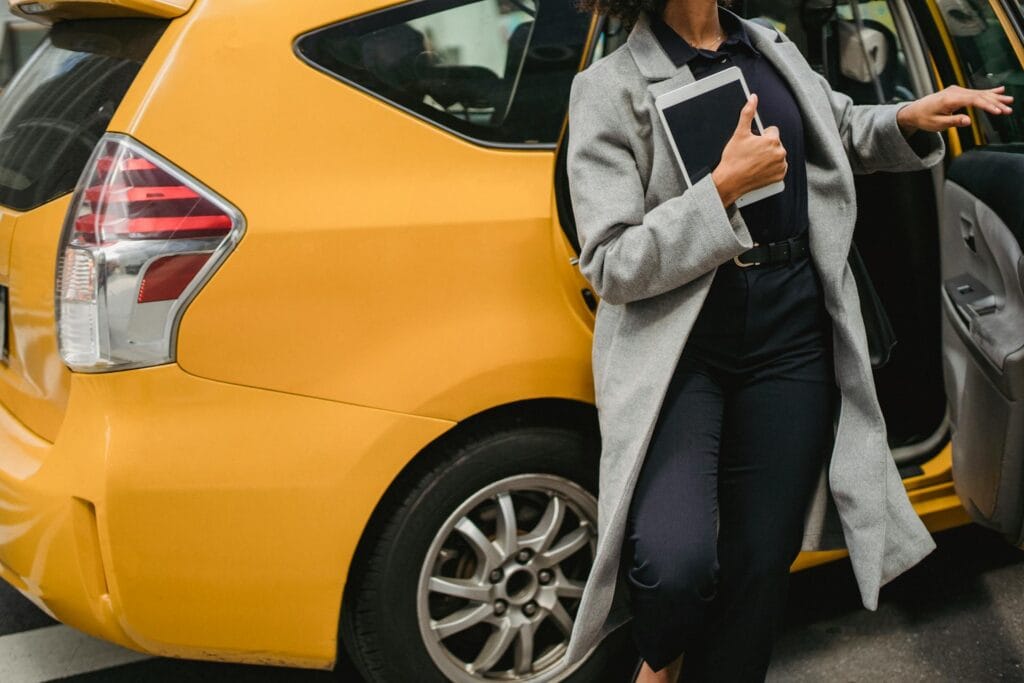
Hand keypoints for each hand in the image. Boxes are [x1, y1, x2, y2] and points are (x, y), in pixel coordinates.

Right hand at [711, 93, 786, 207]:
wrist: (730, 181)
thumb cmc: (733, 159)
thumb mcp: (739, 133)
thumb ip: (748, 113)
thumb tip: (753, 98)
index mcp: (772, 140)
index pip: (772, 132)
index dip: (761, 136)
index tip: (752, 144)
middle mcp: (780, 153)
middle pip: (775, 144)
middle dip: (766, 147)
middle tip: (752, 154)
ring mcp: (780, 166)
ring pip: (777, 155)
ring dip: (769, 157)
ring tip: (755, 162)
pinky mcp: (779, 177)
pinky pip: (779, 168)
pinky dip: (771, 168)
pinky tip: (759, 169)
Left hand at [896, 84, 1013, 134]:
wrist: (914, 111)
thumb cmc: (924, 118)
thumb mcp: (936, 124)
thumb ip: (953, 121)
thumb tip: (968, 121)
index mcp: (950, 99)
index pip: (973, 101)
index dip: (987, 106)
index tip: (998, 112)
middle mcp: (955, 92)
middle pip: (980, 96)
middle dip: (995, 103)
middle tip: (1009, 110)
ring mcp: (957, 91)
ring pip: (980, 94)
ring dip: (995, 98)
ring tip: (1010, 101)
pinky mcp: (958, 92)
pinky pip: (976, 92)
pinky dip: (988, 92)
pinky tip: (1000, 90)